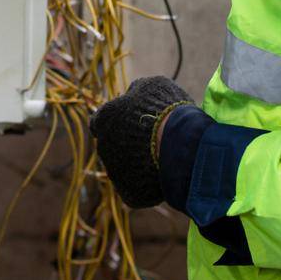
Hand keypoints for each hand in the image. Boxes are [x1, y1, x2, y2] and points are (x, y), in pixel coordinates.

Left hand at [89, 76, 194, 207]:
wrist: (179, 145)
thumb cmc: (165, 110)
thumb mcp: (152, 86)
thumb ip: (136, 91)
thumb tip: (133, 94)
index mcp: (103, 119)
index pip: (101, 120)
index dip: (118, 120)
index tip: (134, 121)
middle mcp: (103, 147)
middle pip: (114, 146)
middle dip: (129, 144)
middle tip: (153, 140)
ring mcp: (115, 173)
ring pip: (125, 168)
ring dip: (139, 163)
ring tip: (163, 157)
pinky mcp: (129, 193)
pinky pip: (137, 187)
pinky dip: (148, 182)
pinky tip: (164, 174)